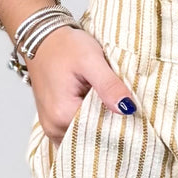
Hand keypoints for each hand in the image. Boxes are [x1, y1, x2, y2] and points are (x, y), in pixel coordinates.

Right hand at [25, 26, 137, 152]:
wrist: (41, 37)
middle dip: (111, 130)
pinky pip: (74, 133)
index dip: (120, 127)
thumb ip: (109, 86)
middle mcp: (53, 127)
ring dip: (99, 127)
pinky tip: (99, 111)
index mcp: (63, 115)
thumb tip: (128, 109)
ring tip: (113, 110)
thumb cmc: (64, 46)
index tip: (135, 119)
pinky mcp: (52, 121)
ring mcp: (51, 126)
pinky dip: (88, 125)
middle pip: (91, 140)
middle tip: (127, 114)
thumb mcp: (91, 60)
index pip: (100, 135)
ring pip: (83, 138)